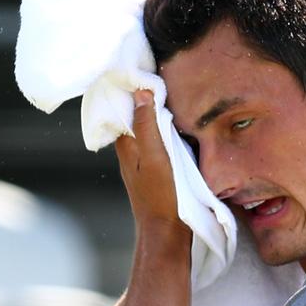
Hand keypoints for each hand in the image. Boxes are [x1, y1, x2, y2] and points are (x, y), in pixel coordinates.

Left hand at [115, 90, 183, 231]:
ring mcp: (145, 163)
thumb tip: (142, 93)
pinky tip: (180, 128)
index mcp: (127, 145)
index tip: (145, 71)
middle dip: (146, 99)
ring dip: (158, 116)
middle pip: (137, 117)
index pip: (125, 108)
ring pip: (149, 131)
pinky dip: (166, 132)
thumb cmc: (162, 196)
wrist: (168, 234)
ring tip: (173, 97)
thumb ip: (147, 126)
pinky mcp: (158, 172)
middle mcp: (132, 152)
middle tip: (162, 79)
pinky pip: (159, 144)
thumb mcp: (156, 157)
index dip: (133, 89)